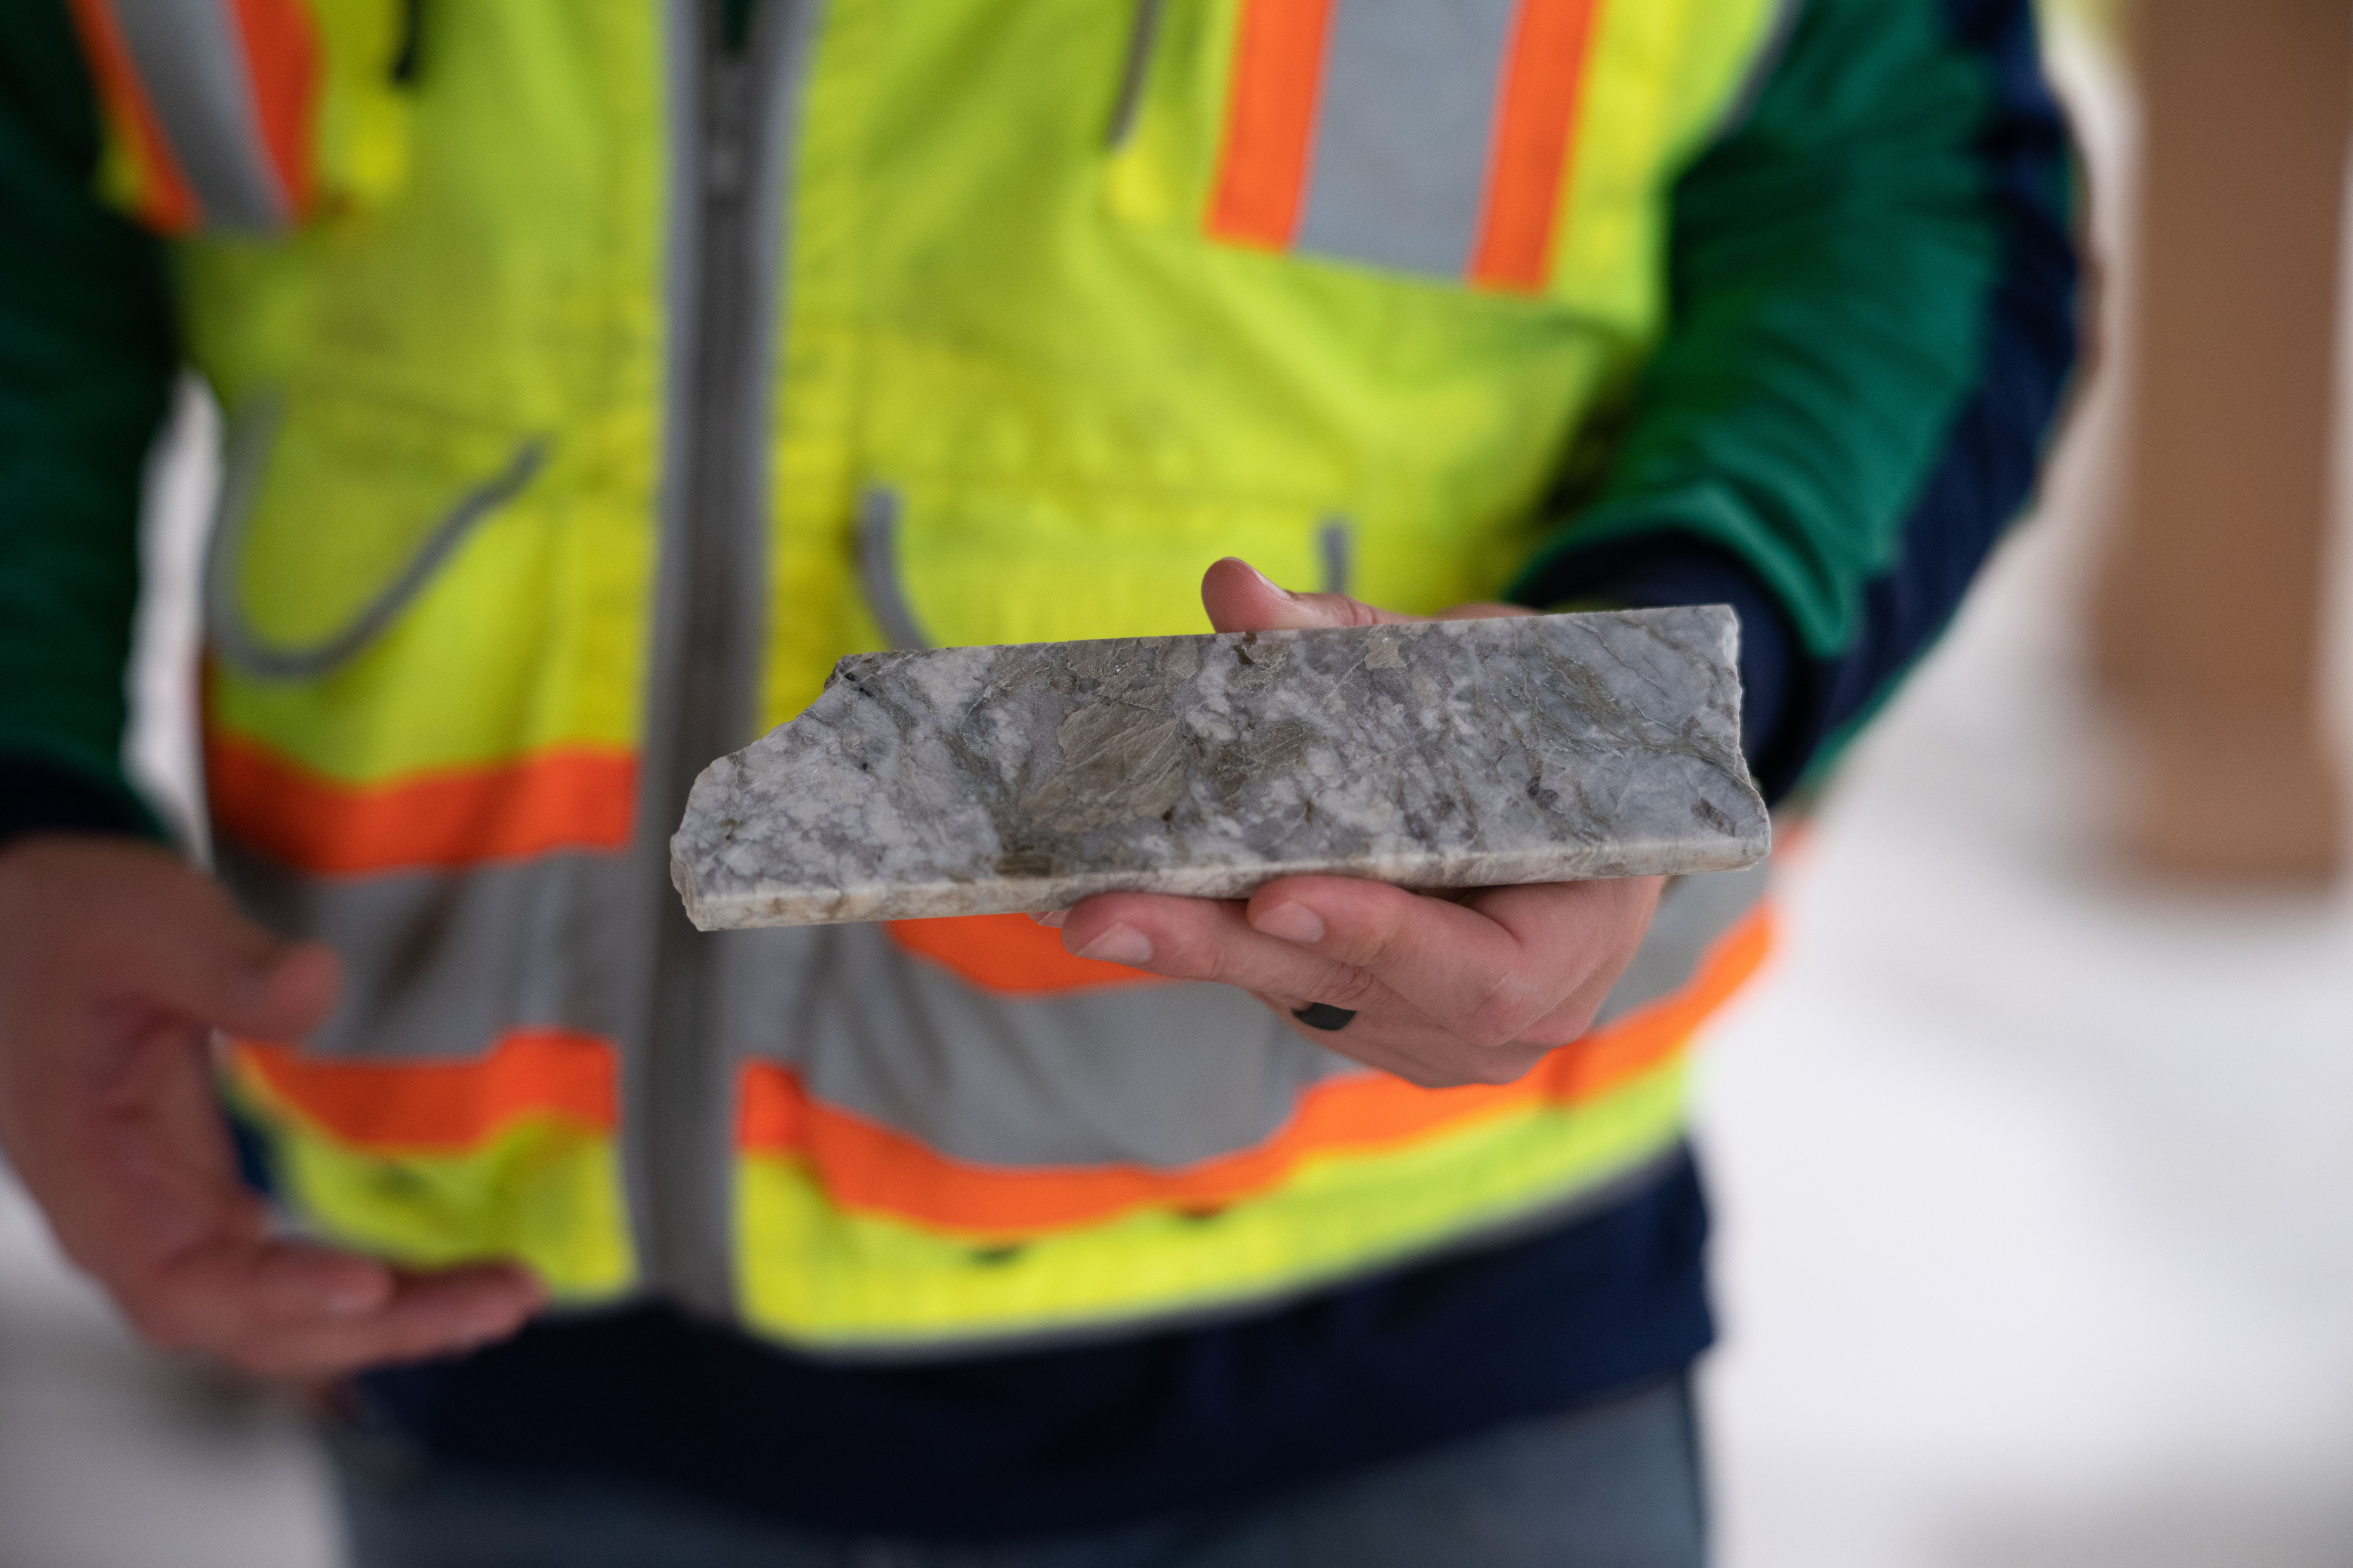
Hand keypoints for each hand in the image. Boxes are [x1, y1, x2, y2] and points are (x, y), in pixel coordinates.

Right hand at [0, 836, 541, 1376]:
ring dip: (396, 1319)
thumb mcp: (142, 924)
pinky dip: (371, 1294)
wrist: (25, 924)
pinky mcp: (211, 1207)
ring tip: (503, 1299)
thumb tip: (315, 988)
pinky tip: (448, 1284)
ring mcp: (174, 1223)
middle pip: (256, 1324)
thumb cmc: (69, 925)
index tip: (368, 1285)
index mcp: (99, 1175)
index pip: (184, 1280)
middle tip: (502, 1299)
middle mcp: (134, 1225)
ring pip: (283, 1316)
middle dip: (384, 1325)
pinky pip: (291, 1279)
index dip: (277, 1295)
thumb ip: (221, 962)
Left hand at [1052, 558, 1665, 1088]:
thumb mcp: (1472, 670)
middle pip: (1360, 989)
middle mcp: (1522, 1015)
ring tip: (1097, 907)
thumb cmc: (1536, 728)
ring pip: (1308, 997)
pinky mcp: (1383, 1031)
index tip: (1278, 893)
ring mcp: (1447, 1038)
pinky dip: (1222, 946)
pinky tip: (1144, 910)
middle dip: (1224, 946)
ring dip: (1201, 951)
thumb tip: (1234, 589)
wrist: (1565, 797)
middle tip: (1105, 914)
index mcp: (1582, 932)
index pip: (1487, 971)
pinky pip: (1293, 993)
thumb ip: (1353, 641)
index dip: (1382, 935)